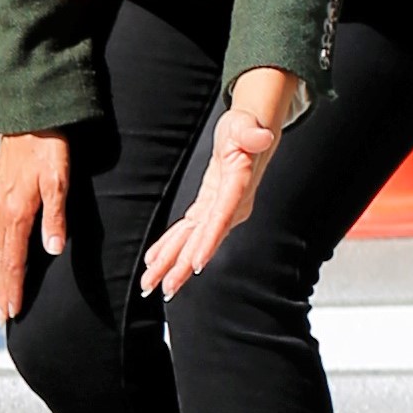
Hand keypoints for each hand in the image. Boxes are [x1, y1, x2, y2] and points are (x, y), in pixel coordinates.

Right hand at [0, 130, 73, 326]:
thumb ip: (55, 217)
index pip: (13, 262)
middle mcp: (0, 213)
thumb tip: (52, 250)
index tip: (12, 313)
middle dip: (1, 291)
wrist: (30, 117)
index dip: (13, 289)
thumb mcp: (59, 181)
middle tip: (2, 318)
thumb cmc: (49, 148)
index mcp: (16, 213)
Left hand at [141, 76, 299, 301]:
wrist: (250, 133)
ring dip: (171, 263)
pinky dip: (170, 246)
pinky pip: (188, 232)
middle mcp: (231, 206)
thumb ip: (251, 132)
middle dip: (182, 265)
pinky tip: (154, 262)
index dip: (209, 241)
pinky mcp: (209, 210)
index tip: (195, 264)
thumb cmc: (246, 128)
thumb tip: (260, 136)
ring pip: (193, 241)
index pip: (222, 217)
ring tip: (152, 284)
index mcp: (238, 187)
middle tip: (164, 288)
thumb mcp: (246, 125)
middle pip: (204, 239)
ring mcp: (220, 211)